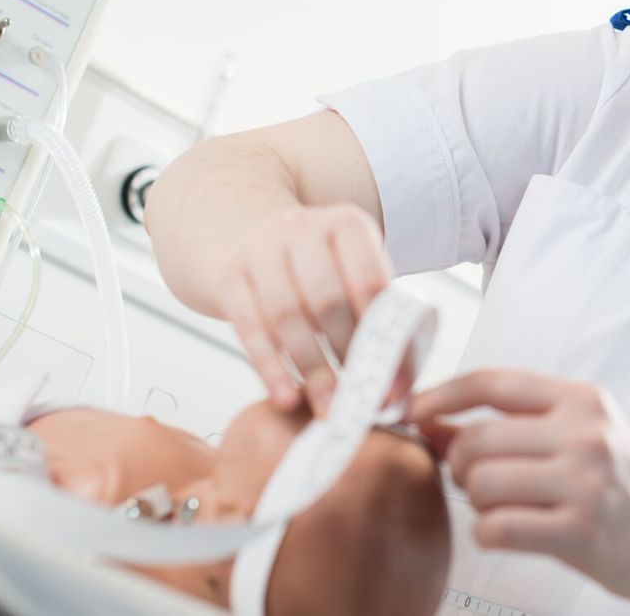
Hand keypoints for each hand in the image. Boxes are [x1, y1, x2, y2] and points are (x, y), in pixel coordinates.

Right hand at [215, 203, 395, 413]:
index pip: (370, 282)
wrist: (254, 236)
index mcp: (346, 223)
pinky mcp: (230, 276)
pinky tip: (286, 398)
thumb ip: (379, 313)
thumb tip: (400, 380)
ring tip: (329, 405)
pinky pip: (249, 328)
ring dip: (311, 367)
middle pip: (327, 300)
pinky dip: (269, 368)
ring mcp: (260, 249)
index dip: (385, 336)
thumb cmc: (323, 267)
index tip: (395, 382)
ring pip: (286, 315)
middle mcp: (301, 227)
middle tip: (362, 396)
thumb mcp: (355, 270)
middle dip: (347, 354)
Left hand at [410, 370, 629, 600]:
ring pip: (482, 483)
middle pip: (477, 439)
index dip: (442, 393)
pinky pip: (497, 527)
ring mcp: (584, 483)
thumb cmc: (623, 481)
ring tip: (501, 506)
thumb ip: (512, 424)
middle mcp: (584, 434)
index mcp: (581, 400)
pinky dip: (488, 532)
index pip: (493, 382)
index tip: (414, 409)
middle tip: (474, 478)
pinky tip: (508, 531)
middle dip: (460, 463)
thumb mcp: (579, 433)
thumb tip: (431, 420)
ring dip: (477, 501)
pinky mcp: (581, 532)